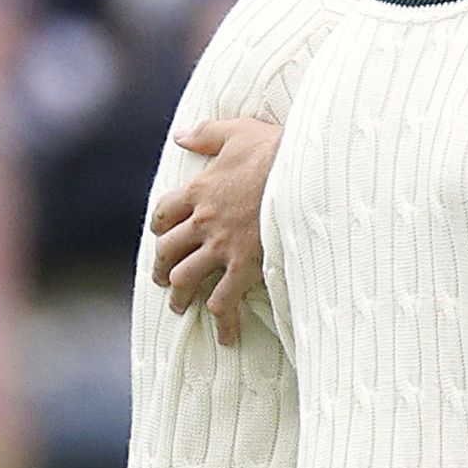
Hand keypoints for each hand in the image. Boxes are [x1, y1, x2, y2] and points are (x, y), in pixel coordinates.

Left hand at [150, 117, 280, 342]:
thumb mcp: (238, 131)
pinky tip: (227, 336)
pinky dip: (223, 320)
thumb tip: (181, 135)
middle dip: (162, 267)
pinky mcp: (245, 265)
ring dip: (179, 295)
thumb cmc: (277, 149)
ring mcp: (222, 246)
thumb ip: (207, 134)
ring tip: (180, 307)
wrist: (307, 172)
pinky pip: (224, 299)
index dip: (160, 226)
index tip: (162, 234)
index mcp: (198, 190)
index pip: (164, 213)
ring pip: (185, 278)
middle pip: (167, 250)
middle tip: (163, 279)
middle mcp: (203, 222)